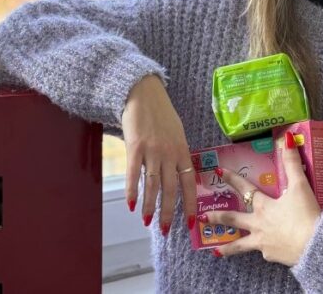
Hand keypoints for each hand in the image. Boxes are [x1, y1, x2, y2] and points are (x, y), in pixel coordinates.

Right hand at [121, 75, 196, 234]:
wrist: (143, 93)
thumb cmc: (160, 112)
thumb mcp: (176, 131)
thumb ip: (177, 152)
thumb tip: (178, 171)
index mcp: (182, 150)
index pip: (189, 183)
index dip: (190, 204)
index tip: (191, 222)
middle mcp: (170, 153)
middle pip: (171, 189)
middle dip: (168, 212)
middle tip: (165, 230)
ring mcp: (152, 151)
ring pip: (153, 185)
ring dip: (150, 206)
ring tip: (147, 221)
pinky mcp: (135, 147)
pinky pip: (134, 174)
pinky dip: (132, 191)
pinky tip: (131, 204)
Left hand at [203, 131, 320, 265]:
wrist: (316, 247)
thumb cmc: (306, 215)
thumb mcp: (300, 186)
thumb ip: (292, 163)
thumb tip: (288, 138)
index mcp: (263, 205)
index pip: (244, 188)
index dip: (231, 178)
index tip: (217, 171)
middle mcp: (258, 224)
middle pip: (233, 219)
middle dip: (216, 217)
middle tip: (201, 218)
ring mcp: (263, 242)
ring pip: (241, 245)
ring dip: (228, 248)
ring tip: (216, 253)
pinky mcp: (272, 257)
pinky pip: (264, 252)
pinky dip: (263, 251)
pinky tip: (265, 252)